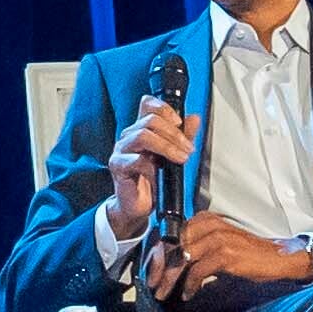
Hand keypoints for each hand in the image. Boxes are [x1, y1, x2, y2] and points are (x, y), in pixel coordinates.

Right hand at [107, 94, 195, 239]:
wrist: (139, 206)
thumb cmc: (153, 180)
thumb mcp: (173, 156)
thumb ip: (183, 136)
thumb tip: (194, 118)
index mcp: (142, 129)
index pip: (148, 105)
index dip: (164, 108)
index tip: (180, 122)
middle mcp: (130, 136)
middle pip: (150, 120)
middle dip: (174, 134)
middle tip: (187, 149)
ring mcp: (122, 150)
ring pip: (142, 135)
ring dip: (166, 146)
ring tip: (180, 159)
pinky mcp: (118, 166)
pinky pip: (135, 160)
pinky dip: (152, 167)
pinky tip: (160, 175)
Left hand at [160, 218, 312, 293]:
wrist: (278, 258)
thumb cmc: (248, 253)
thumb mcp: (220, 242)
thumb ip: (198, 245)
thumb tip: (173, 261)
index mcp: (205, 219)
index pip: (173, 234)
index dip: (159, 254)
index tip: (152, 272)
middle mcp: (209, 224)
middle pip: (174, 245)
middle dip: (161, 268)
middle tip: (155, 286)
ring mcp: (217, 238)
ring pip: (182, 258)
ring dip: (171, 279)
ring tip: (165, 293)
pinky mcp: (225, 254)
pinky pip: (198, 271)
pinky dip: (190, 285)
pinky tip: (188, 294)